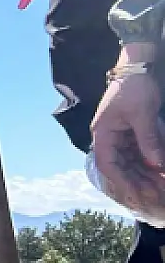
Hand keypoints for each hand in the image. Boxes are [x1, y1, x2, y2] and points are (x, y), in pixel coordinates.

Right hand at [91, 70, 164, 216]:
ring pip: (131, 164)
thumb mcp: (143, 113)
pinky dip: (150, 165)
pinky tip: (160, 173)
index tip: (138, 194)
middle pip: (120, 168)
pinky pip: (139, 155)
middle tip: (155, 197)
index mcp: (103, 134)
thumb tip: (157, 165)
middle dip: (138, 183)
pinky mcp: (132, 134)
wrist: (139, 66)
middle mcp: (109, 138)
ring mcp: (120, 137)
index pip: (108, 164)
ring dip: (145, 176)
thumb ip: (148, 140)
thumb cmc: (135, 87)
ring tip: (161, 188)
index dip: (122, 181)